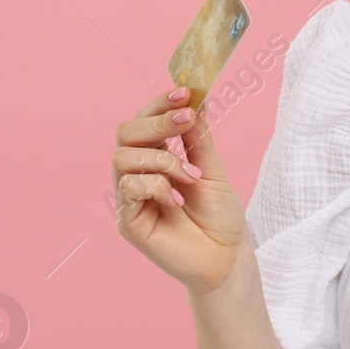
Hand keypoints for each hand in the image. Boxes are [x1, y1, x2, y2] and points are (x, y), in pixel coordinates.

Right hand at [111, 87, 250, 294]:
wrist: (226, 257)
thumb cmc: (219, 215)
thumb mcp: (213, 169)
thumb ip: (199, 138)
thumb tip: (194, 100)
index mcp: (157, 157)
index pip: (145, 120)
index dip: (160, 104)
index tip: (184, 91)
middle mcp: (138, 173)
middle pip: (125, 133)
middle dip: (156, 121)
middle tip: (186, 121)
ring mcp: (130, 197)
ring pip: (122, 157)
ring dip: (161, 159)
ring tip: (191, 175)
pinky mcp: (128, 221)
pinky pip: (128, 189)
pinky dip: (155, 186)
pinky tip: (177, 200)